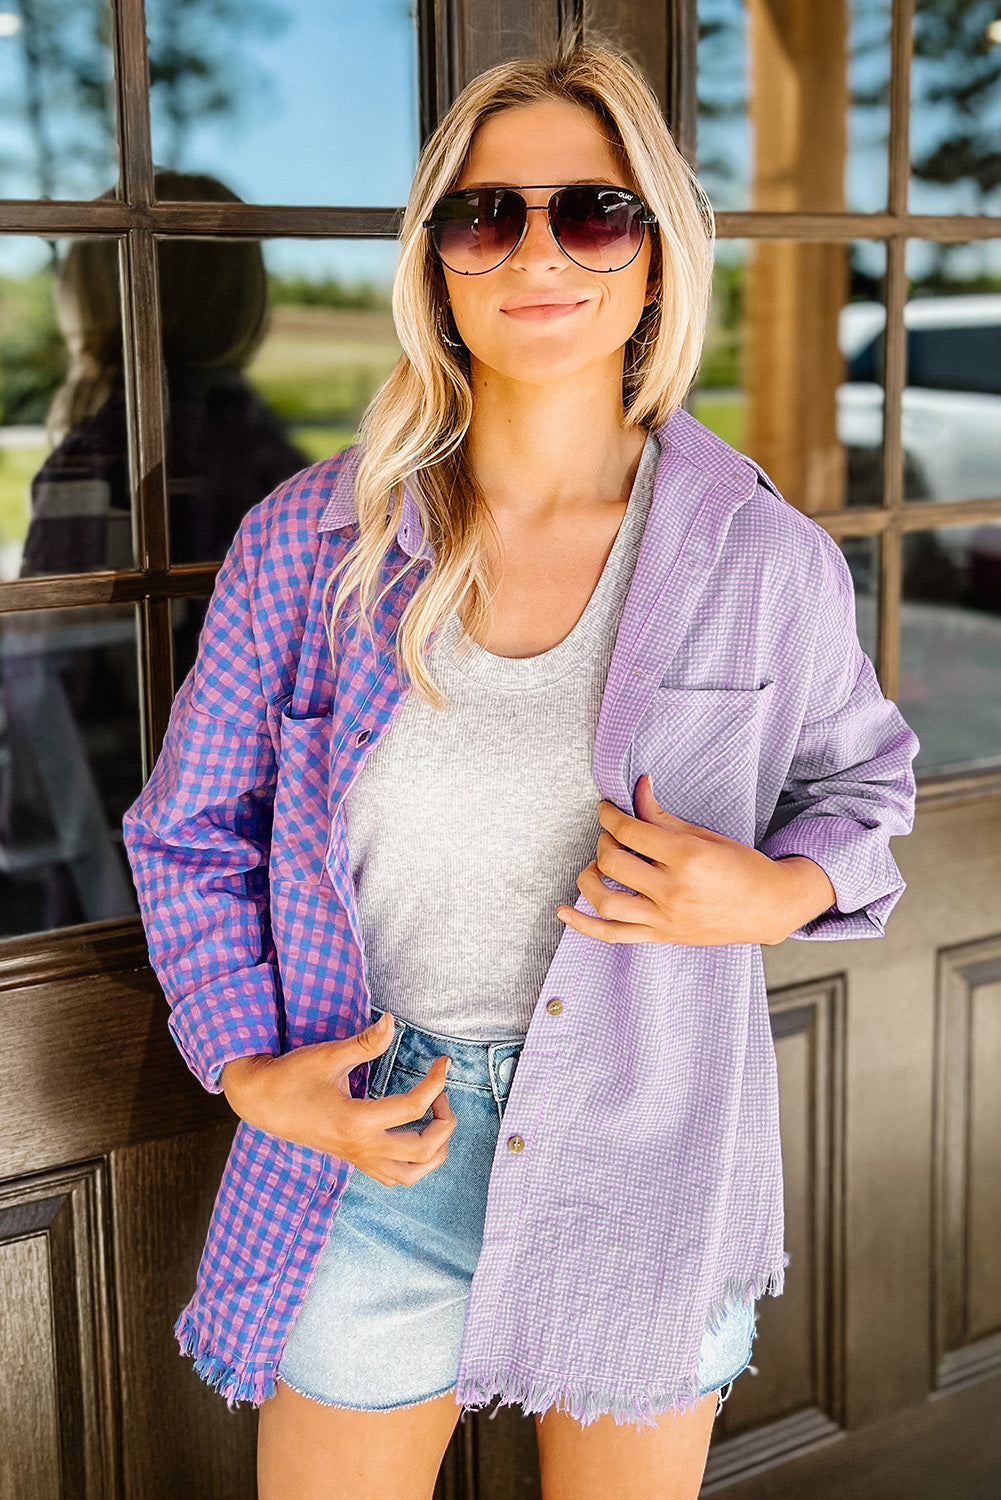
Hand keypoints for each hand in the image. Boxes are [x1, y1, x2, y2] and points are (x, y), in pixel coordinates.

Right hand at [220, 1013, 456, 1186]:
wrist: (259, 1102)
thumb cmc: (291, 1077)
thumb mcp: (328, 1056)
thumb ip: (365, 1043)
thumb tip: (392, 1021)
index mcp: (357, 1121)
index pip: (413, 1107)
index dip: (436, 1082)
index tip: (444, 1062)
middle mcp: (360, 1147)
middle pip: (422, 1150)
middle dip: (444, 1122)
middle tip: (442, 1093)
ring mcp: (356, 1158)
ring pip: (410, 1175)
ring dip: (433, 1151)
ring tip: (436, 1120)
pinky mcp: (351, 1159)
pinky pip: (392, 1176)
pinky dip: (413, 1163)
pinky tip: (414, 1136)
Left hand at [554, 774, 835, 946]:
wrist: (769, 906)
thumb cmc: (740, 866)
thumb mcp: (703, 835)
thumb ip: (662, 816)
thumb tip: (637, 786)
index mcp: (687, 858)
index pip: (630, 832)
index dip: (610, 815)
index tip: (606, 809)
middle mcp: (674, 890)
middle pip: (614, 862)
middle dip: (603, 842)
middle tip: (610, 835)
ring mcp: (666, 918)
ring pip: (607, 902)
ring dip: (590, 878)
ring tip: (595, 866)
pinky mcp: (662, 937)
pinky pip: (614, 936)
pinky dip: (583, 926)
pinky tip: (564, 911)